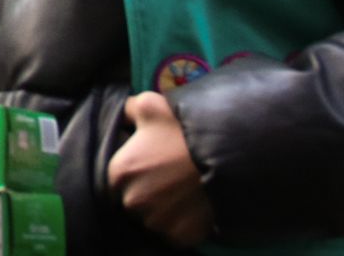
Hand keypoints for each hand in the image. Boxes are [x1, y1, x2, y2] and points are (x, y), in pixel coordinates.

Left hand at [109, 91, 213, 246]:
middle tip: (170, 175)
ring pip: (154, 217)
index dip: (137, 169)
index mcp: (118, 173)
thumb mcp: (150, 106)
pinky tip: (192, 204)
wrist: (225, 154)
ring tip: (183, 189)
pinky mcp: (178, 236)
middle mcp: (131, 202)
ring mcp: (155, 222)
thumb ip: (128, 110)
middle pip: (134, 199)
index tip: (154, 161)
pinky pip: (175, 231)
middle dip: (148, 189)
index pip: (119, 176)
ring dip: (164, 207)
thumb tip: (123, 116)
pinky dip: (182, 222)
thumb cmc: (182, 129)